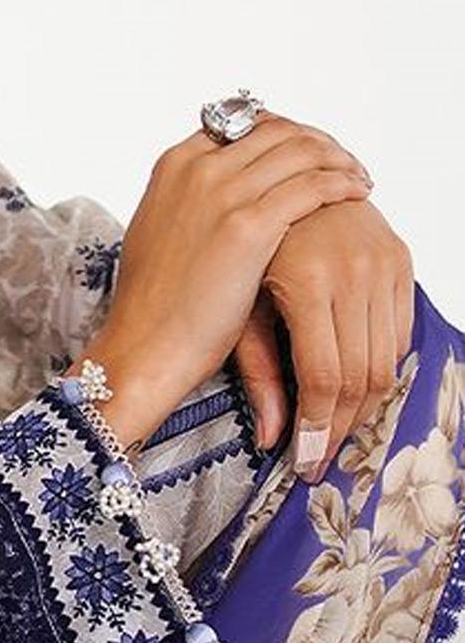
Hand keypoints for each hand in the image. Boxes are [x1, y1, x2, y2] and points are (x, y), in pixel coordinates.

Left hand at [232, 198, 414, 479]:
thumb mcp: (241, 304)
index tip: (304, 462)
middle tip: (320, 457)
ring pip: (388, 360)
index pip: (324, 376)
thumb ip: (258, 372)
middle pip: (361, 376)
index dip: (316, 427)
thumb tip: (271, 439)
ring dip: (364, 406)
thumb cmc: (246, 246)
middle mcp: (351, 271)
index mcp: (305, 280)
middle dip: (340, 428)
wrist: (276, 180)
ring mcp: (381, 263)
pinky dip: (381, 367)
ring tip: (334, 430)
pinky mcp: (399, 260)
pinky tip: (353, 387)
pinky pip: (401, 332)